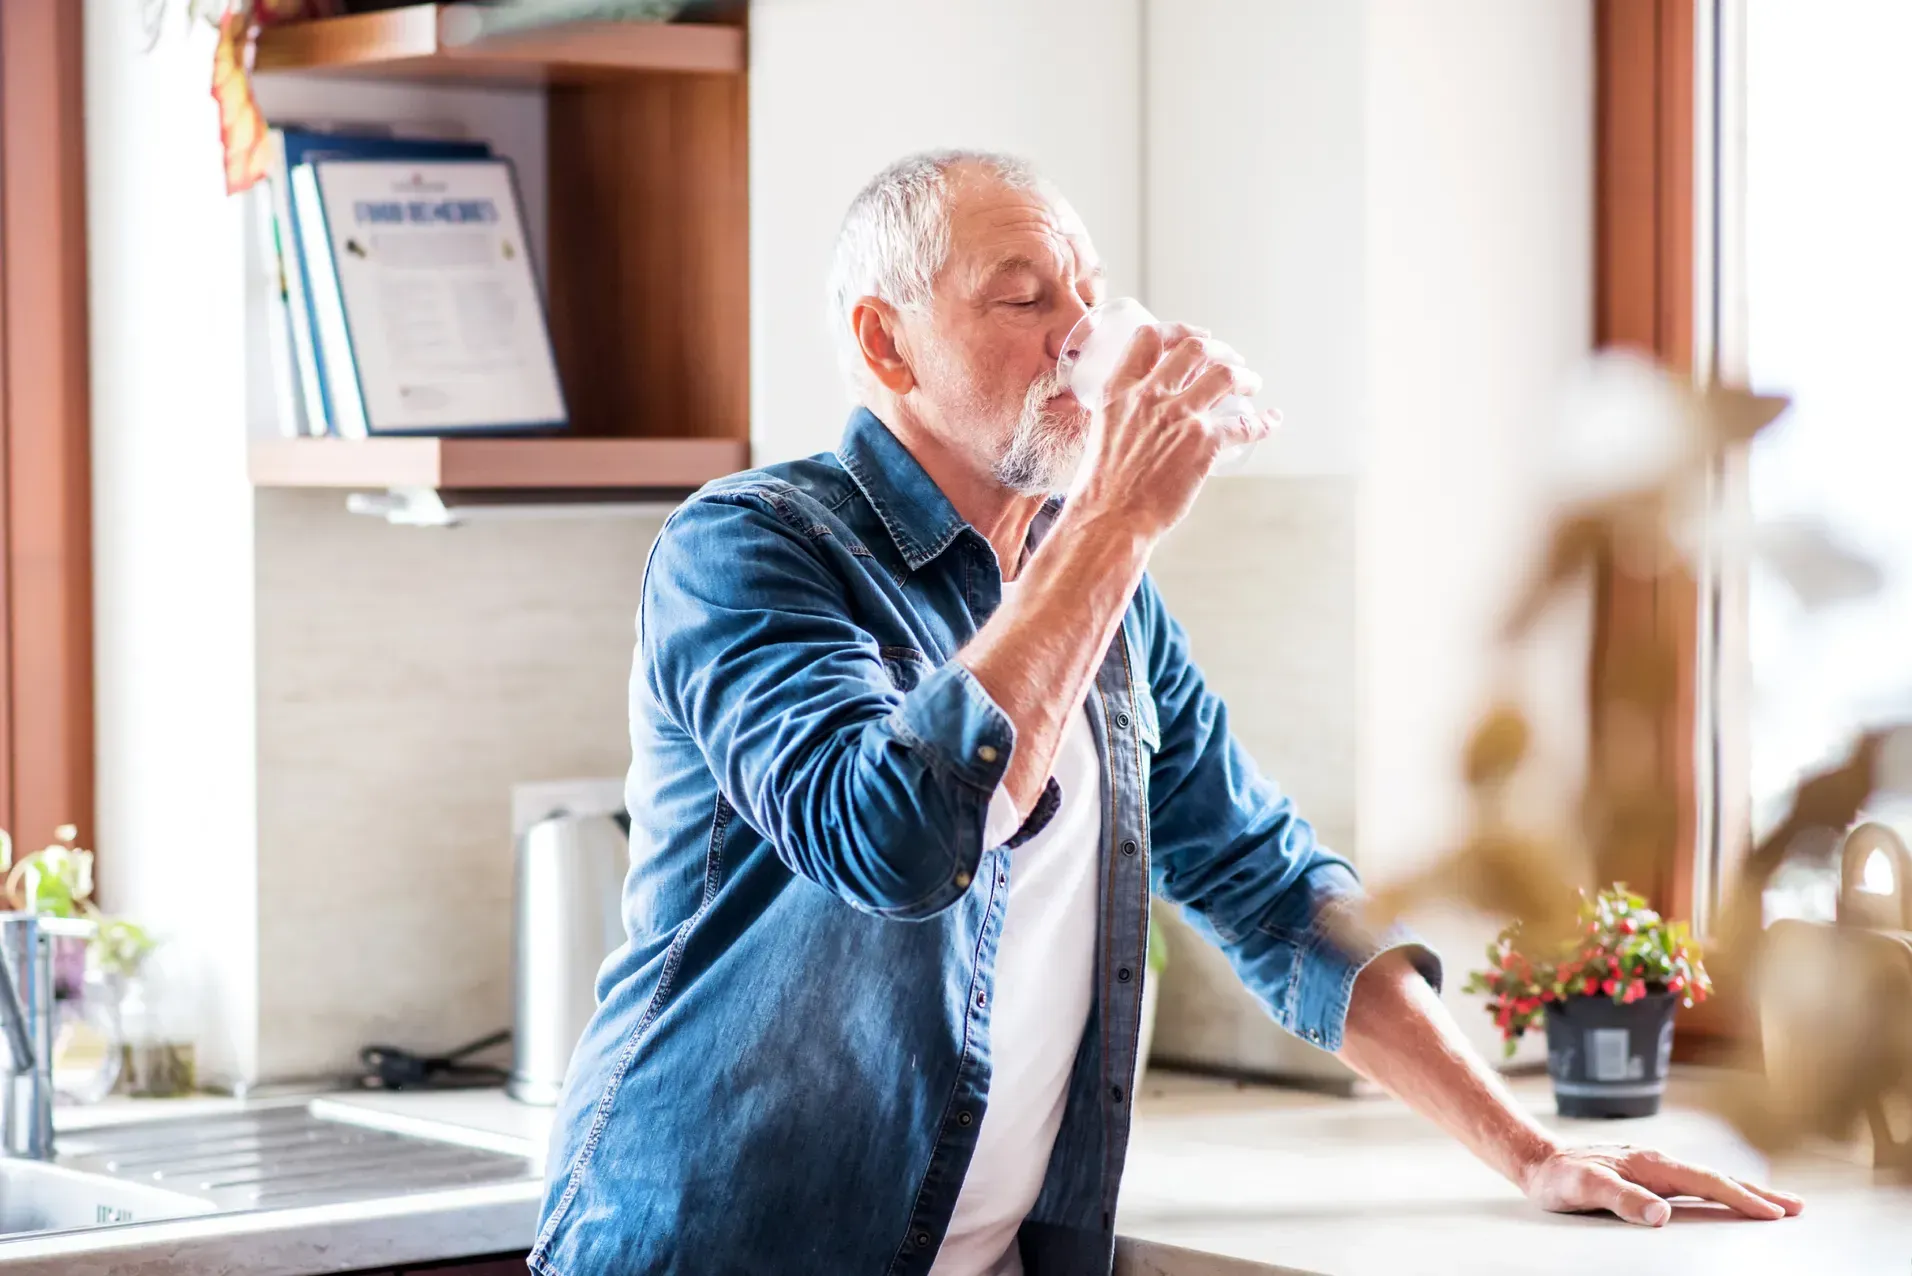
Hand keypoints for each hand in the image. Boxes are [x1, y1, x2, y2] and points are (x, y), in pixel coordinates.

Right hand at [1067, 323, 1273, 538]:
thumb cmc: (1101, 487)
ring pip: (1225, 375)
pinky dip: (1264, 421)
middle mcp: (1150, 396)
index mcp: (1119, 391)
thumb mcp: (1102, 433)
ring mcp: (1180, 417)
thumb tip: (1142, 417)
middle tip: (1231, 360)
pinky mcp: (1204, 444)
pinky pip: (1245, 423)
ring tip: (1252, 383)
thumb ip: (1123, 416)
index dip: (1178, 331)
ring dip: (1244, 375)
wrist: (1110, 518)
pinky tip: (1271, 421)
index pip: (1148, 338)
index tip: (1196, 337)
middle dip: (1220, 350)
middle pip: (1194, 350)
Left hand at [1521, 1143, 1804, 1225]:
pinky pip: (1695, 1184)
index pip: (1706, 1182)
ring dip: (1745, 1191)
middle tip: (1797, 1207)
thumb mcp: (1585, 1190)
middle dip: (1758, 1192)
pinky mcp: (1651, 1176)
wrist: (1539, 1162)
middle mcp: (1659, 1162)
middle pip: (1718, 1177)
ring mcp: (1656, 1168)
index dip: (1740, 1198)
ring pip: (1709, 1179)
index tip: (1773, 1213)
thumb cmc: (1560, 1178)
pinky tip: (1730, 1198)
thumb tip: (1662, 1214)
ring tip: (1778, 1204)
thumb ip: (1622, 1200)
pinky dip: (1721, 1190)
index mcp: (1651, 1165)